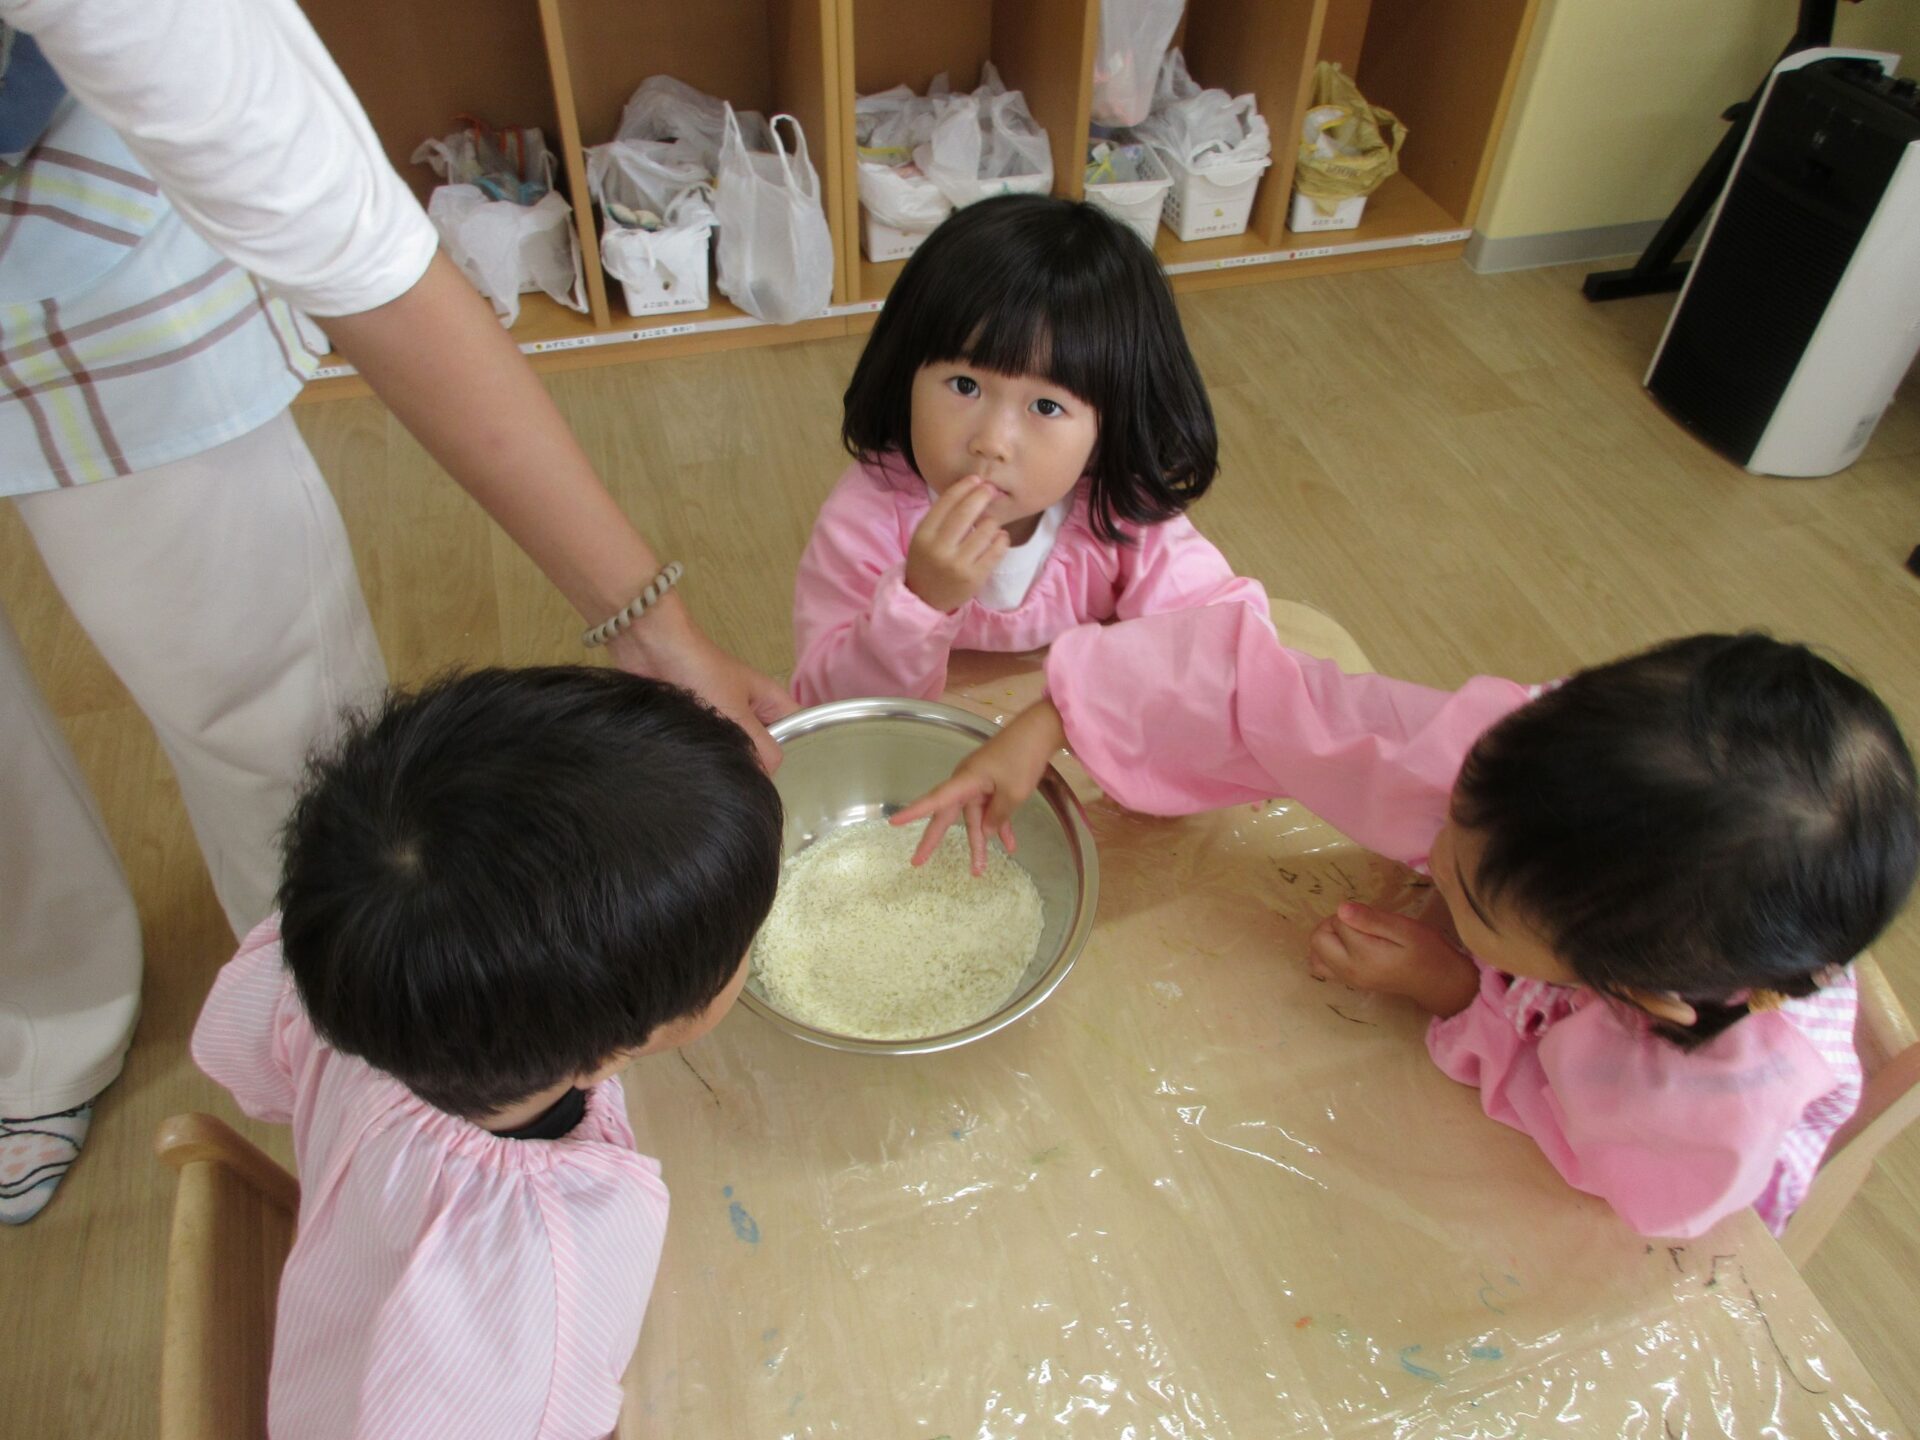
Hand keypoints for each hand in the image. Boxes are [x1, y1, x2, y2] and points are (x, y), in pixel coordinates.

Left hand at [604, 596, 795, 771]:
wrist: (651, 649)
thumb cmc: (700, 674)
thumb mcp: (736, 715)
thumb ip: (759, 748)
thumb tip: (765, 777)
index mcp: (770, 701)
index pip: (801, 732)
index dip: (801, 756)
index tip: (790, 782)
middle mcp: (753, 711)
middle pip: (770, 746)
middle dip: (763, 767)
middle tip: (754, 790)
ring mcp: (725, 717)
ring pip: (740, 749)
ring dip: (734, 764)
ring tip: (730, 786)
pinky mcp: (699, 725)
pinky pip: (714, 748)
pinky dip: (712, 760)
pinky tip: (707, 776)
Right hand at [891, 700, 1066, 875]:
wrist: (1040, 732)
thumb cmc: (1022, 759)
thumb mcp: (1012, 794)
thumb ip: (996, 816)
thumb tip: (985, 832)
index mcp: (965, 781)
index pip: (935, 800)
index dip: (914, 812)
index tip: (894, 822)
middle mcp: (966, 782)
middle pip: (947, 815)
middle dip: (934, 840)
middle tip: (917, 862)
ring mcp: (980, 783)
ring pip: (974, 817)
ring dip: (980, 840)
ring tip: (979, 869)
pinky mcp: (993, 783)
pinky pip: (991, 809)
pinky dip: (999, 825)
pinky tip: (1010, 845)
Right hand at [905, 476, 1011, 612]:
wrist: (924, 599)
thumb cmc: (927, 562)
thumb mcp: (924, 538)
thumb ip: (942, 517)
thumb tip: (971, 488)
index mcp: (924, 535)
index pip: (946, 503)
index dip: (963, 487)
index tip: (976, 479)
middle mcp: (939, 549)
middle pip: (966, 512)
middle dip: (981, 495)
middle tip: (990, 489)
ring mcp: (958, 564)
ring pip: (985, 530)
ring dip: (992, 521)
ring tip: (990, 523)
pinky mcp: (975, 578)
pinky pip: (996, 551)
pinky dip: (1002, 539)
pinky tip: (1000, 536)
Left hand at [1307, 902, 1480, 1016]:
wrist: (1439, 982)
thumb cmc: (1426, 951)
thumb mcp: (1404, 929)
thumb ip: (1371, 919)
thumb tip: (1340, 909)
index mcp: (1362, 955)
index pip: (1336, 922)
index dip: (1350, 913)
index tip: (1371, 917)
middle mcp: (1349, 970)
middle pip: (1317, 939)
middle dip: (1332, 924)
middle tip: (1360, 923)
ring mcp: (1348, 980)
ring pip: (1315, 954)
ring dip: (1327, 938)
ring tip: (1352, 935)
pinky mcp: (1350, 983)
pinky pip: (1323, 967)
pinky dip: (1327, 953)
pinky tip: (1348, 948)